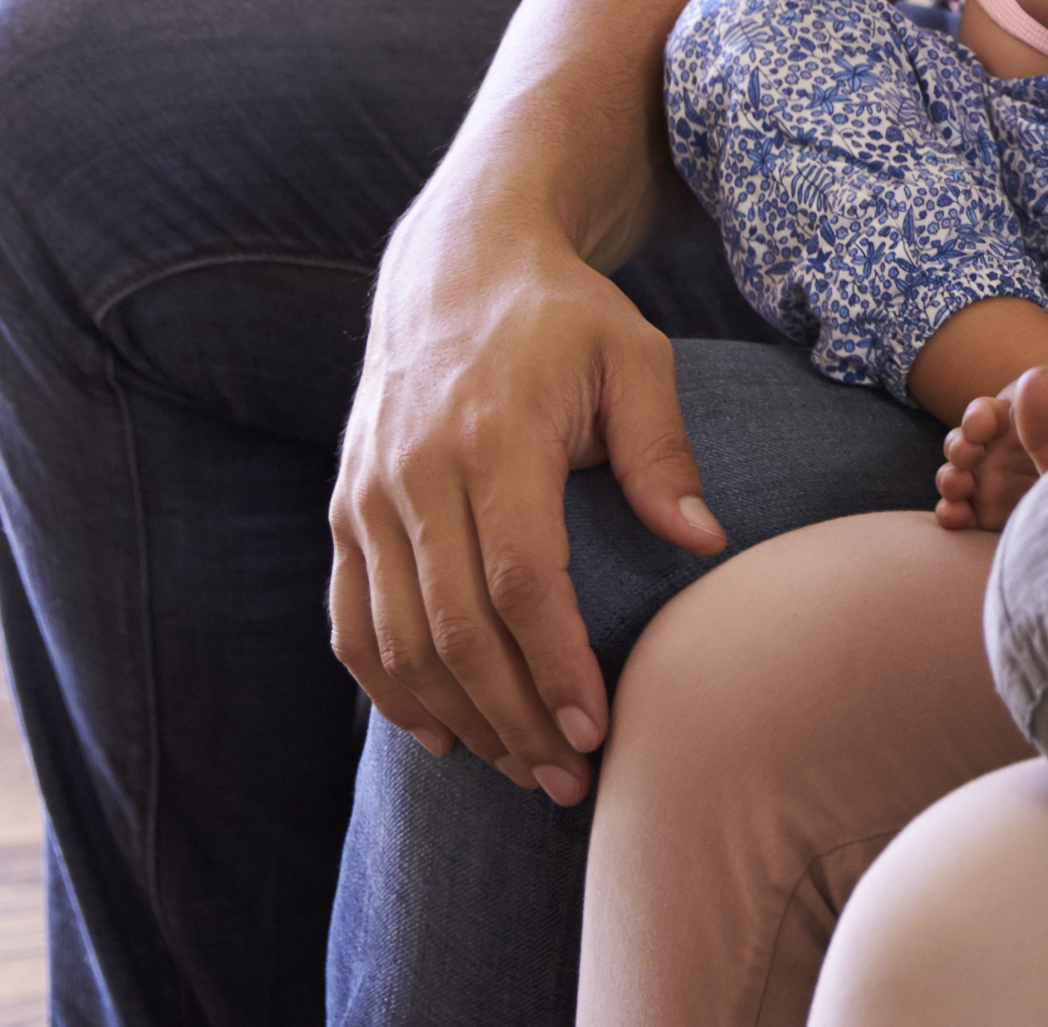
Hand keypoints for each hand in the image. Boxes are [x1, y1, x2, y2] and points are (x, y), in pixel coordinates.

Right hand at [326, 179, 723, 802]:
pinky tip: (441, 733)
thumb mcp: (634, 355)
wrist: (453, 267)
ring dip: (460, 718)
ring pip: (400, 640)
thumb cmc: (562, 317)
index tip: (597, 728)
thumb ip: (664, 448)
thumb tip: (704, 540)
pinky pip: (352, 623)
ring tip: (523, 769)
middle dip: (515, 717)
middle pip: (456, 630)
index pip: (519, 580)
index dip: (554, 665)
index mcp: (491, 434)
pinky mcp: (343, 509)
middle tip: (569, 779)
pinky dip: (390, 688)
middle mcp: (415, 472)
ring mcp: (368, 495)